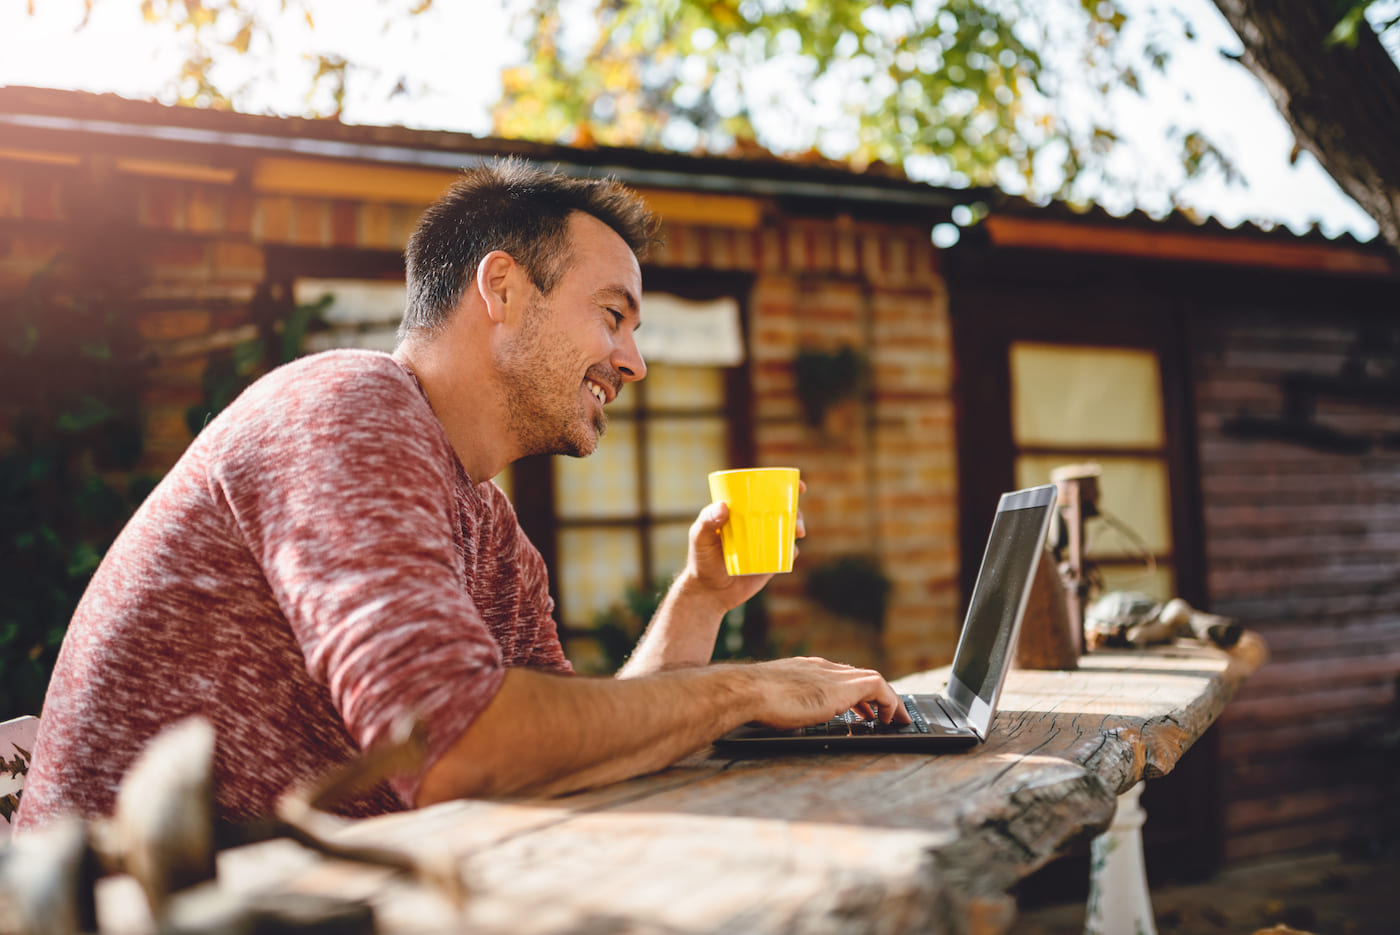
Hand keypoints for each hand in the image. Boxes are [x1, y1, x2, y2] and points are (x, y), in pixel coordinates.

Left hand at [682, 481, 806, 614]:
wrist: (709, 592)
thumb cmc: (701, 560)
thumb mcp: (700, 538)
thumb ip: (706, 521)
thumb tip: (723, 506)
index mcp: (742, 511)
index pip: (764, 493)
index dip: (784, 486)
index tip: (799, 486)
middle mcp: (756, 524)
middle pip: (783, 510)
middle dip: (797, 510)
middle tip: (797, 519)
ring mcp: (765, 543)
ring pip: (788, 530)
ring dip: (798, 527)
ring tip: (798, 532)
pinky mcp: (771, 562)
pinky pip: (787, 554)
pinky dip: (793, 551)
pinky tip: (791, 551)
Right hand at [742, 656, 909, 726]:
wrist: (747, 691)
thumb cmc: (750, 699)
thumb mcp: (771, 699)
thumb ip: (783, 702)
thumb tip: (780, 716)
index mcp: (804, 669)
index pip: (838, 675)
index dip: (851, 692)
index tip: (859, 707)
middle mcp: (821, 668)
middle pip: (857, 676)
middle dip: (874, 696)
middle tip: (883, 714)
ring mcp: (832, 675)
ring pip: (872, 680)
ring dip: (887, 700)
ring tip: (894, 718)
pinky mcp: (842, 688)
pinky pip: (878, 688)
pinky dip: (890, 702)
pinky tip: (892, 719)